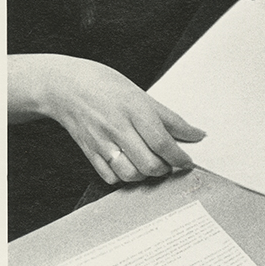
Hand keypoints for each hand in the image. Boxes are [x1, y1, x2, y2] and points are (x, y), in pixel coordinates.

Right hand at [10, 54, 205, 184]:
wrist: (67, 87)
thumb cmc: (108, 87)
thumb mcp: (143, 96)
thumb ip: (171, 119)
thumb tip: (197, 135)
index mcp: (135, 110)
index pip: (163, 142)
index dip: (180, 156)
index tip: (189, 161)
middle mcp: (118, 128)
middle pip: (149, 163)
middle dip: (166, 168)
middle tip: (172, 163)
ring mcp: (102, 142)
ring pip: (130, 174)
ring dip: (147, 175)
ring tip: (153, 165)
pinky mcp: (89, 153)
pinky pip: (110, 177)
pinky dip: (125, 178)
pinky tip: (131, 166)